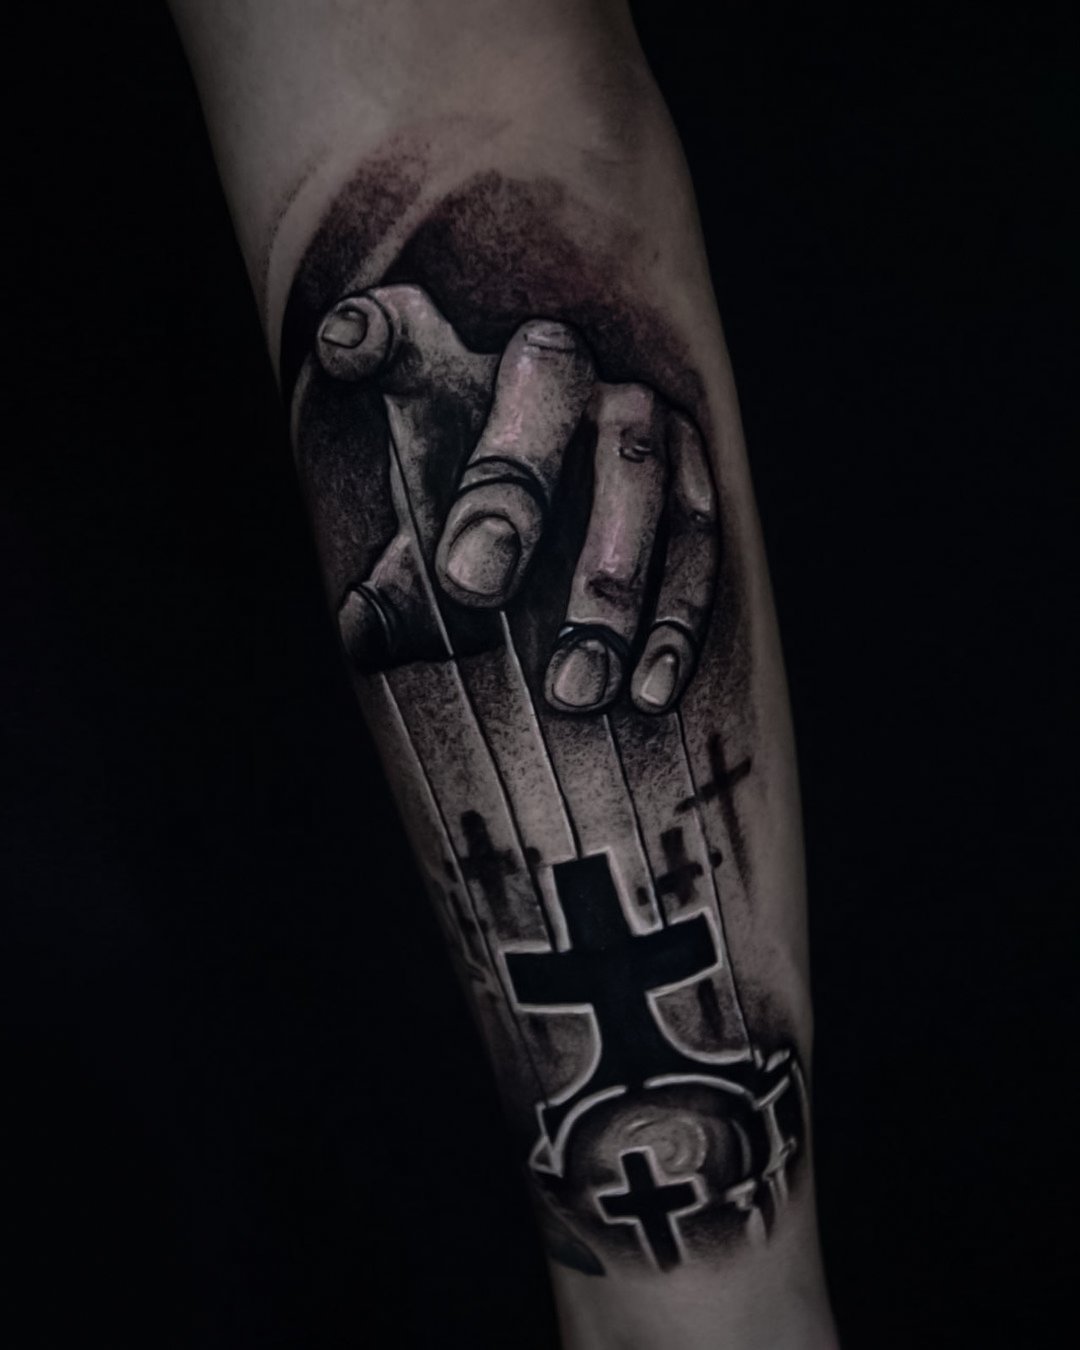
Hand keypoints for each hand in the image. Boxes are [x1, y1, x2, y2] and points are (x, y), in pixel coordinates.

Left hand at [308, 284, 717, 715]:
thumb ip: (397, 590)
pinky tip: (646, 695)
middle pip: (547, 382)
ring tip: (570, 690)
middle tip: (472, 587)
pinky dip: (676, 620)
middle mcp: (556, 366)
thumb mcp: (420, 560)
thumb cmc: (472, 542)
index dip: (377, 332)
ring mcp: (636, 411)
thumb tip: (364, 635)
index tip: (343, 348)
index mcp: (456, 373)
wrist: (571, 528)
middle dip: (511, 483)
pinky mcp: (695, 471)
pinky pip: (698, 537)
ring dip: (606, 585)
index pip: (408, 333)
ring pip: (635, 473)